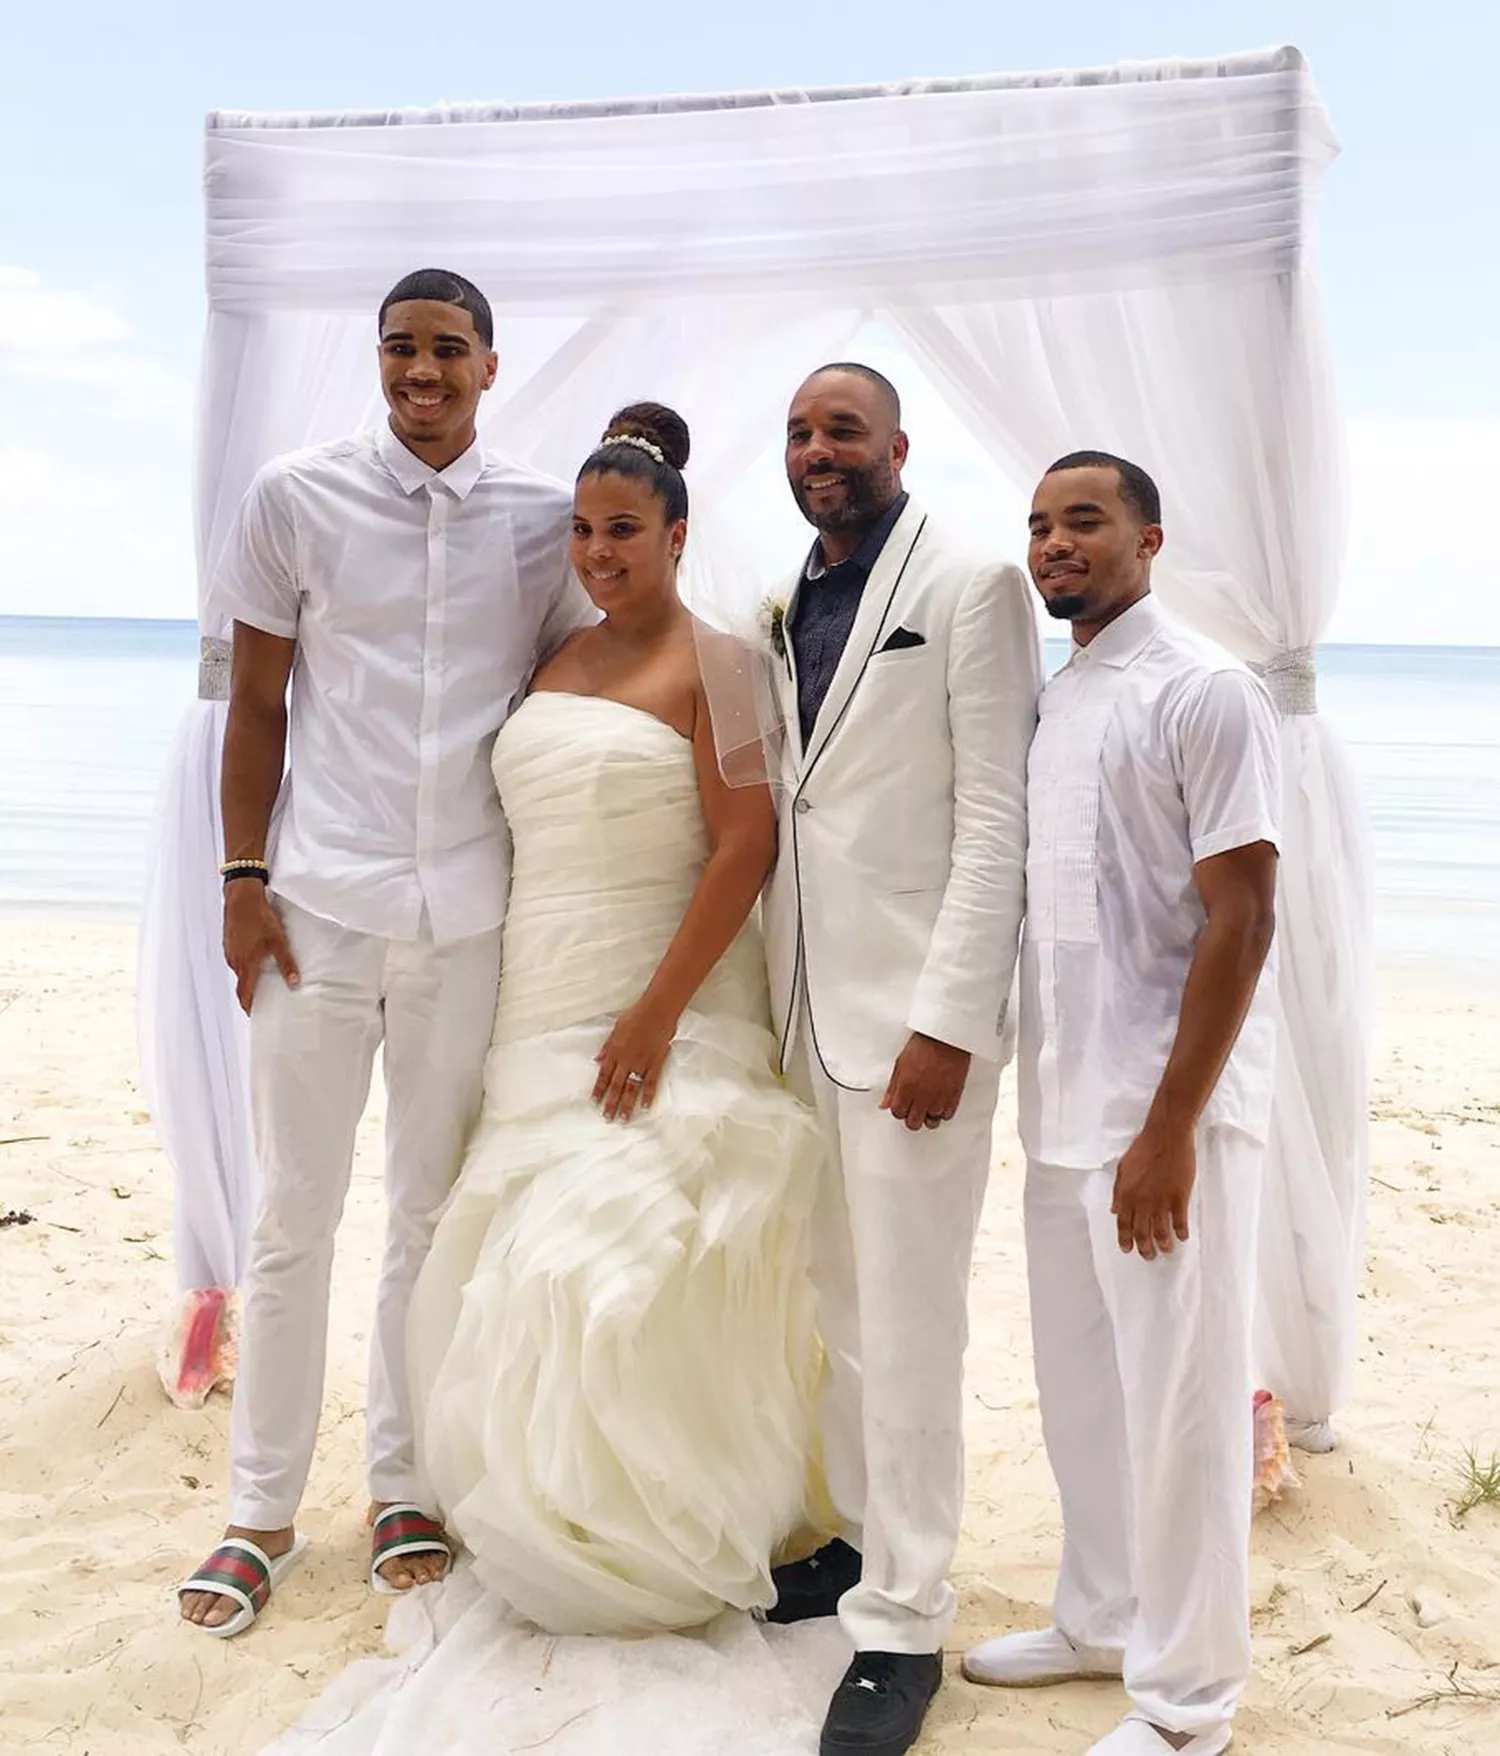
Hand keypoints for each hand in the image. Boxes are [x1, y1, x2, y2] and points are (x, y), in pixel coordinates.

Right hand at [223, 882, 298, 1014]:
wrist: (241, 897)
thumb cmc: (258, 917)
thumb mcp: (278, 941)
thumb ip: (286, 963)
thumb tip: (294, 982)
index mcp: (245, 964)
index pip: (244, 993)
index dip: (249, 1006)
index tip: (255, 1014)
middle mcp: (235, 960)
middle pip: (241, 983)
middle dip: (250, 993)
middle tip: (261, 999)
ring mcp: (230, 950)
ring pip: (239, 970)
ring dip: (248, 977)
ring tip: (261, 980)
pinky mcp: (229, 941)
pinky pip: (236, 958)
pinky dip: (245, 964)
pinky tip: (255, 959)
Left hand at [593, 997, 677, 1122]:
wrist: (656, 1011)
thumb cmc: (636, 1015)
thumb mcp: (616, 1028)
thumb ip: (607, 1047)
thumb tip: (597, 1060)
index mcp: (615, 1052)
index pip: (604, 1075)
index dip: (599, 1090)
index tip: (595, 1102)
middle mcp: (626, 1061)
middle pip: (616, 1086)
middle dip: (611, 1103)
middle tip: (607, 1117)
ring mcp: (641, 1063)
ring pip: (632, 1088)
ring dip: (627, 1104)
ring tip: (624, 1118)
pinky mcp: (656, 1063)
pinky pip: (651, 1082)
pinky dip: (648, 1095)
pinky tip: (644, 1106)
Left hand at [879, 1032, 971, 1132]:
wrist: (945, 1038)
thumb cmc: (924, 1045)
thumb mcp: (900, 1064)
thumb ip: (892, 1088)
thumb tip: (885, 1103)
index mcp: (906, 1089)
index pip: (898, 1113)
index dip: (899, 1109)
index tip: (903, 1104)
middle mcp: (922, 1097)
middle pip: (913, 1123)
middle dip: (912, 1117)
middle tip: (914, 1108)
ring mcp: (938, 1098)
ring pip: (931, 1122)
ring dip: (928, 1115)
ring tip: (928, 1105)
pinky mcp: (954, 1097)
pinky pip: (947, 1115)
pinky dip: (943, 1111)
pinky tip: (940, 1101)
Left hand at [1111, 1124, 1195, 1258]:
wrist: (1166, 1137)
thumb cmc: (1143, 1148)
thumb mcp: (1123, 1168)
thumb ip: (1118, 1191)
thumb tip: (1115, 1210)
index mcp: (1127, 1194)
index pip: (1124, 1223)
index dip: (1125, 1239)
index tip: (1127, 1249)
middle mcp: (1142, 1202)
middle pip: (1142, 1232)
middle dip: (1145, 1248)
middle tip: (1148, 1256)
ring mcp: (1162, 1201)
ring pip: (1161, 1231)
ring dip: (1163, 1244)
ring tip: (1166, 1251)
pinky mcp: (1179, 1197)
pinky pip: (1180, 1221)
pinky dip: (1181, 1232)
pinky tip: (1182, 1237)